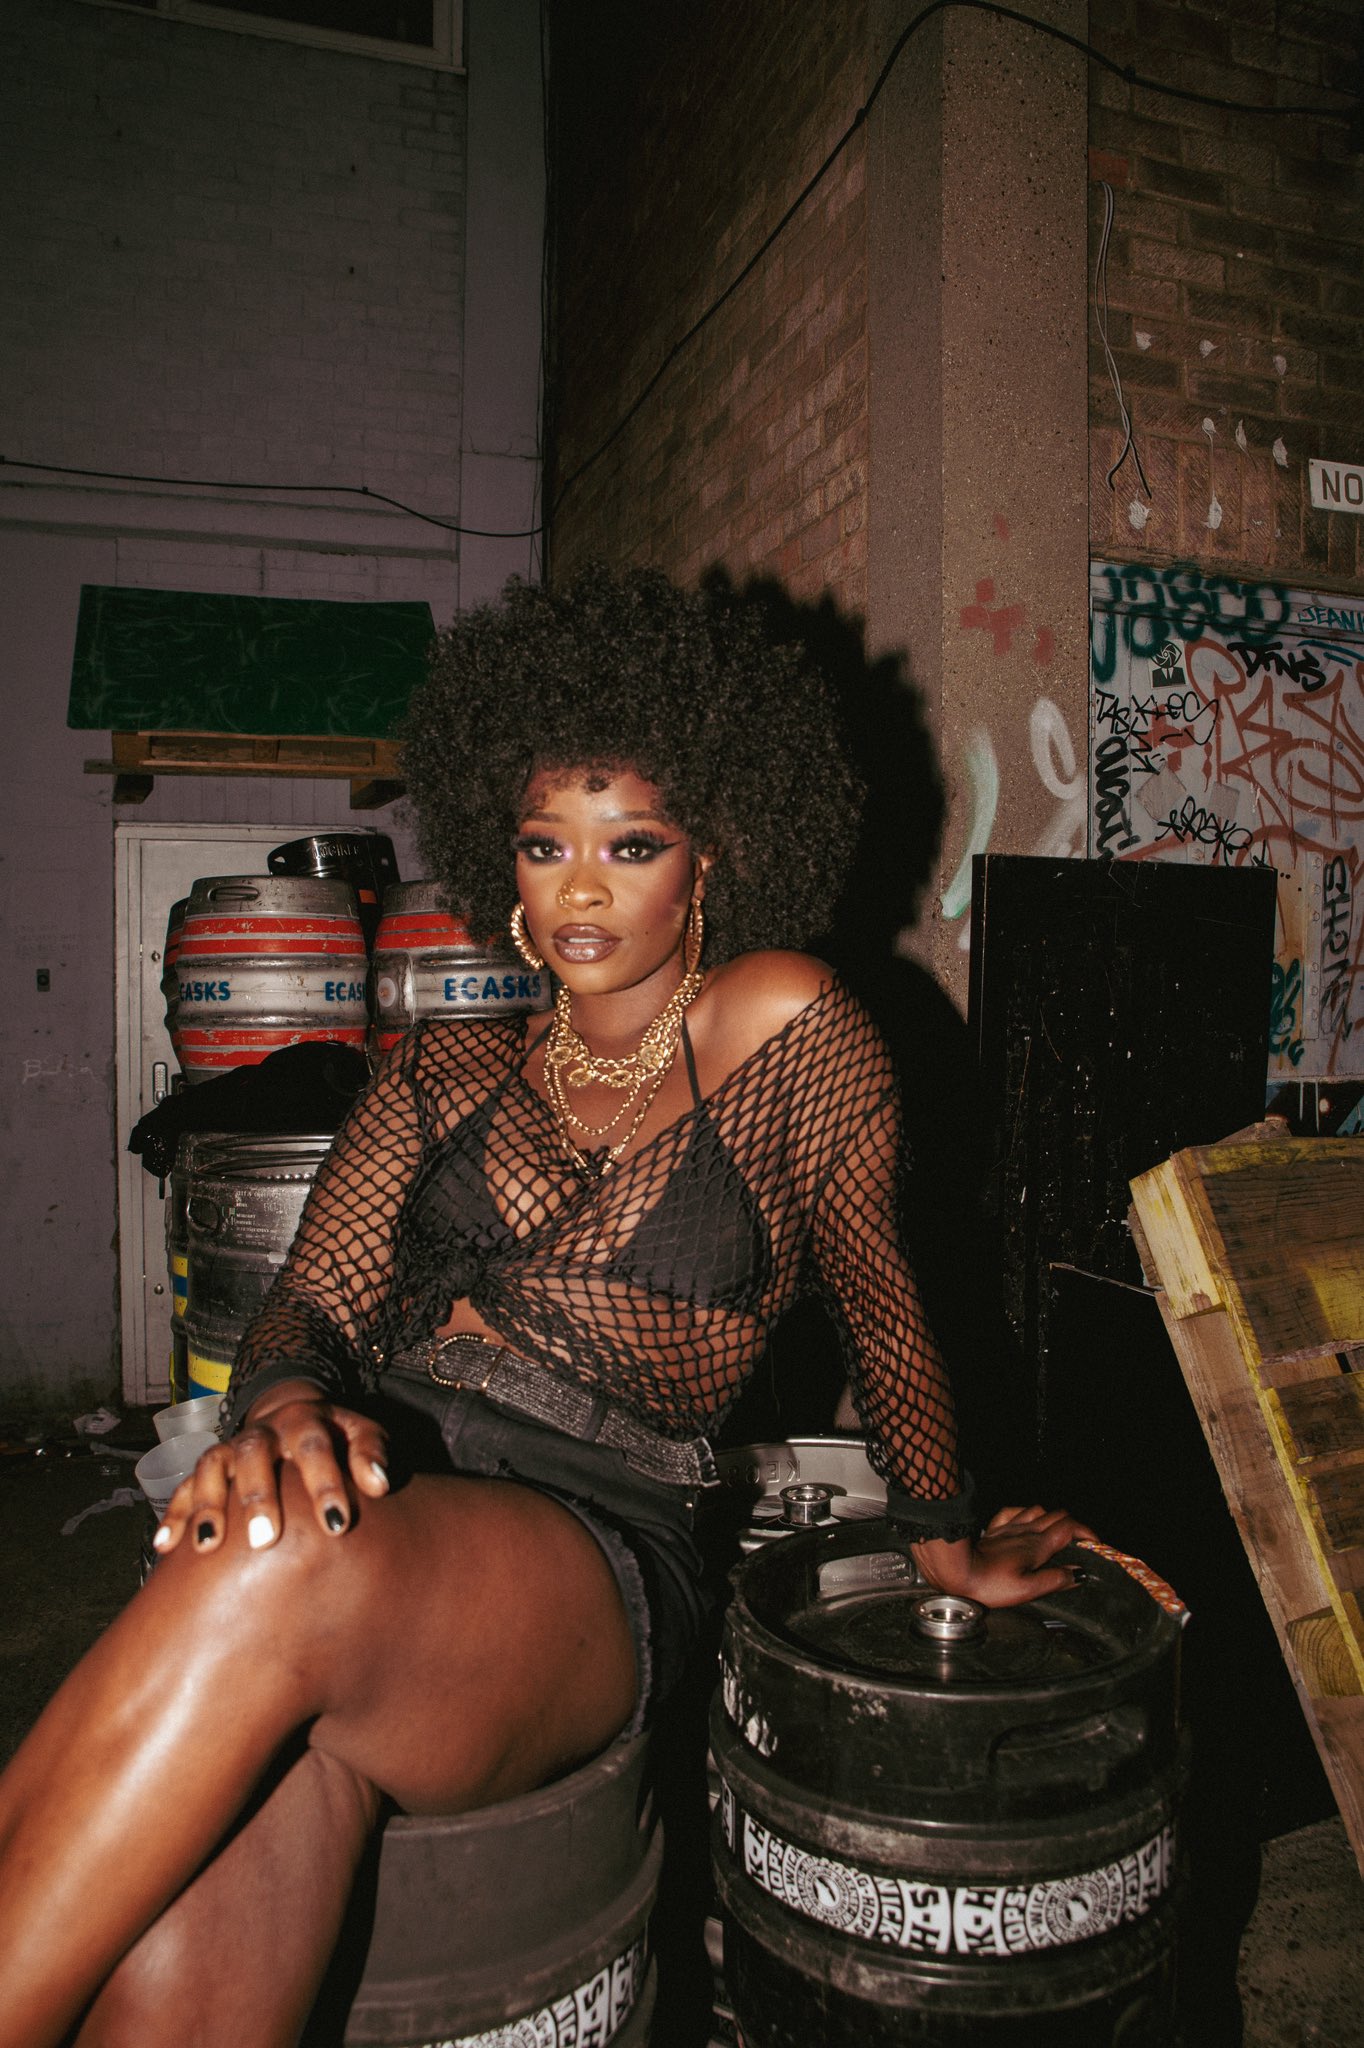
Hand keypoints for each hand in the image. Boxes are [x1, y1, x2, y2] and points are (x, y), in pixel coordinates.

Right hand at [152, 1381, 389, 1558]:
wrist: (290, 1413)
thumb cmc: (334, 1435)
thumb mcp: (359, 1432)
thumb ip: (371, 1453)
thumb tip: (380, 1485)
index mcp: (304, 1421)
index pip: (314, 1447)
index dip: (325, 1484)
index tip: (338, 1524)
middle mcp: (262, 1432)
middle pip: (255, 1456)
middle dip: (259, 1497)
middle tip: (266, 1540)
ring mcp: (231, 1448)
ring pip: (212, 1467)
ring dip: (208, 1504)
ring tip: (208, 1546)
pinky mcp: (208, 1467)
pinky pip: (182, 1487)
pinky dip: (174, 1514)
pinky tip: (166, 1547)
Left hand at [912, 1503, 1096, 1608]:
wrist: (956, 1572)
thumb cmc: (990, 1584)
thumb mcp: (1028, 1590)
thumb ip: (1055, 1579)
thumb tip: (1079, 1573)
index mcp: (1038, 1545)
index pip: (1070, 1528)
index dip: (1087, 1533)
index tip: (1096, 1544)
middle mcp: (1026, 1531)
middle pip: (1058, 1515)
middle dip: (1074, 1526)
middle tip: (1080, 1543)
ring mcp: (1009, 1527)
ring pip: (1038, 1510)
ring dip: (1052, 1518)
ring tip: (1056, 1534)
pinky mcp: (994, 1529)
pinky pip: (1014, 1511)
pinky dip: (1026, 1514)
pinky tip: (1025, 1522)